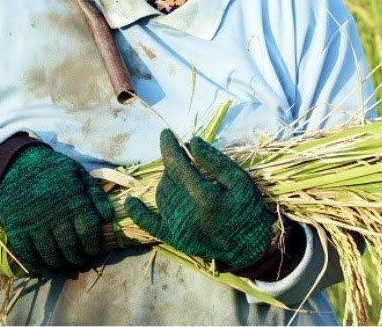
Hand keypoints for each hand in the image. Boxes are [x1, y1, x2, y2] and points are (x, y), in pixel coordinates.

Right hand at [0, 145, 114, 271]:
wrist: (18, 163)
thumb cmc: (54, 169)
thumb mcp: (79, 175)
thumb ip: (96, 196)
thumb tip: (109, 217)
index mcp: (75, 203)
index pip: (90, 233)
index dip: (94, 246)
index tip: (93, 249)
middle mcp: (56, 217)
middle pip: (71, 248)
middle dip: (78, 258)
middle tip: (80, 260)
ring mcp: (35, 224)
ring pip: (51, 254)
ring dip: (60, 263)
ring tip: (64, 263)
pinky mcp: (16, 228)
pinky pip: (27, 254)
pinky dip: (36, 264)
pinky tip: (43, 265)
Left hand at [125, 130, 274, 270]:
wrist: (250, 247)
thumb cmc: (248, 210)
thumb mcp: (240, 181)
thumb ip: (216, 161)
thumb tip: (191, 143)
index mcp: (204, 197)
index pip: (177, 165)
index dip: (169, 147)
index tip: (166, 133)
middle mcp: (186, 213)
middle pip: (169, 178)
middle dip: (175, 164)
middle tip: (188, 160)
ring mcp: (177, 228)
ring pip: (161, 195)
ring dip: (167, 181)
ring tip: (183, 177)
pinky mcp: (174, 239)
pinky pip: (149, 224)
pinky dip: (138, 212)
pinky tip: (130, 201)